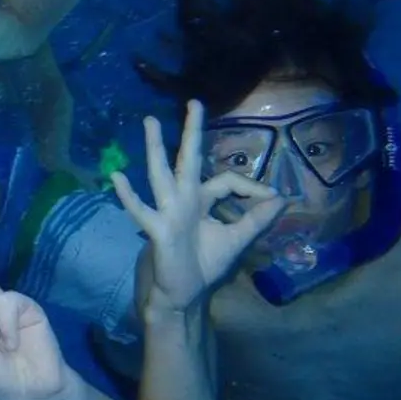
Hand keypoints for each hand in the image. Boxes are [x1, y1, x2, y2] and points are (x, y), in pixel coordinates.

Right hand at [112, 100, 283, 313]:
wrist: (181, 296)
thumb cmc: (203, 267)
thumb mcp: (237, 241)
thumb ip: (257, 220)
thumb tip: (282, 198)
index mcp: (202, 201)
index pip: (226, 180)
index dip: (250, 185)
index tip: (271, 198)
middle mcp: (184, 200)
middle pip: (188, 160)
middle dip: (191, 132)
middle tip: (194, 102)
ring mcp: (167, 212)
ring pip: (161, 175)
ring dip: (156, 149)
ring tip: (151, 123)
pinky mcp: (157, 230)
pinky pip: (141, 210)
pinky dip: (129, 196)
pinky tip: (118, 178)